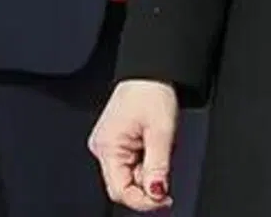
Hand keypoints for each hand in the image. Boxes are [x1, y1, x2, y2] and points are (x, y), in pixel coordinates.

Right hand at [90, 79, 180, 210]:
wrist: (151, 68)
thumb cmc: (152, 90)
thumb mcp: (162, 131)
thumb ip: (158, 166)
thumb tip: (157, 193)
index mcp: (108, 146)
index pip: (120, 190)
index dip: (143, 201)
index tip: (164, 200)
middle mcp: (103, 147)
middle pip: (125, 184)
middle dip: (149, 181)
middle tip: (167, 166)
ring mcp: (109, 144)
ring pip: (131, 173)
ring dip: (150, 168)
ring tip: (161, 144)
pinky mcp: (116, 140)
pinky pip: (132, 161)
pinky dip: (147, 158)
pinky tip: (154, 142)